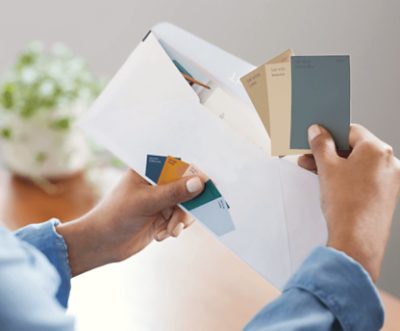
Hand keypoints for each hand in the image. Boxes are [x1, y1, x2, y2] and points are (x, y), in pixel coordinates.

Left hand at [57, 170, 203, 275]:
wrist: (102, 244)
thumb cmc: (116, 216)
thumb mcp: (146, 202)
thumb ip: (173, 192)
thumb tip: (200, 182)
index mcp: (149, 169)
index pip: (178, 164)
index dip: (194, 174)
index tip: (206, 186)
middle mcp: (157, 181)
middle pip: (187, 187)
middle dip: (187, 205)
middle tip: (183, 220)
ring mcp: (161, 198)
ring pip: (186, 205)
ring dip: (180, 220)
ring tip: (169, 231)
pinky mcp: (163, 215)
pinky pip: (180, 218)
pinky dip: (175, 228)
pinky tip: (161, 235)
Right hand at [298, 124, 399, 281]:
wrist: (356, 240)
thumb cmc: (346, 203)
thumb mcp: (326, 167)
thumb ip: (321, 144)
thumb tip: (318, 131)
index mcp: (377, 149)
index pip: (351, 130)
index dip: (330, 132)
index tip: (317, 137)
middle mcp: (389, 162)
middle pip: (355, 148)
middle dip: (329, 152)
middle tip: (310, 156)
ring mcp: (390, 180)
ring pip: (359, 164)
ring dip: (336, 165)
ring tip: (315, 172)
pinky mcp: (386, 195)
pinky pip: (365, 178)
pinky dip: (347, 178)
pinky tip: (330, 184)